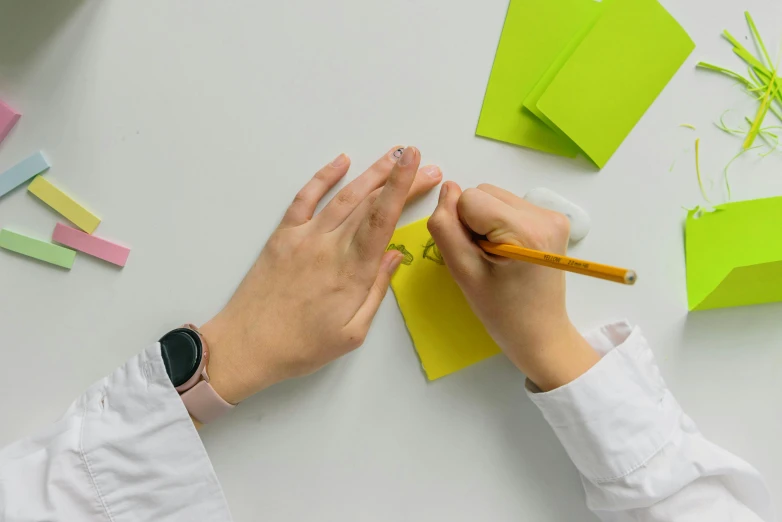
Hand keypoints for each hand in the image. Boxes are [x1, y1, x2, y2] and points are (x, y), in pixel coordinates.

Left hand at [201, 146, 440, 403]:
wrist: (246, 346)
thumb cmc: (302, 347)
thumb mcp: (352, 333)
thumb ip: (376, 290)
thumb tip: (395, 255)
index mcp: (352, 271)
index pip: (384, 219)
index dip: (402, 187)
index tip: (419, 164)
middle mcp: (330, 246)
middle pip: (370, 203)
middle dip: (399, 178)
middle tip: (423, 162)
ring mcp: (304, 236)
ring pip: (344, 195)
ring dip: (371, 172)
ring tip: (393, 155)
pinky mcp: (282, 235)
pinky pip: (305, 198)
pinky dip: (324, 177)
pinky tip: (342, 162)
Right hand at [427, 182, 598, 391]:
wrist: (540, 333)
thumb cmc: (501, 311)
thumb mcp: (463, 272)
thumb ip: (446, 228)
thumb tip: (447, 188)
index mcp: (525, 229)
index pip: (469, 198)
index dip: (460, 226)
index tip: (474, 256)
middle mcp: (545, 215)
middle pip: (483, 193)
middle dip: (473, 221)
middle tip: (483, 258)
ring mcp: (553, 216)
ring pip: (495, 197)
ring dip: (485, 222)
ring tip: (496, 257)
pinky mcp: (554, 221)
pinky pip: (510, 206)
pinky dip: (500, 224)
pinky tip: (508, 252)